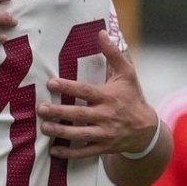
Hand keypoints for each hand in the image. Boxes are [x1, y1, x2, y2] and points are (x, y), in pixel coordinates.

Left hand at [38, 30, 158, 158]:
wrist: (146, 130)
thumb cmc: (132, 97)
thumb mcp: (127, 73)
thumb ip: (113, 53)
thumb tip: (101, 32)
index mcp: (109, 96)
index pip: (85, 91)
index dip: (68, 87)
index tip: (51, 83)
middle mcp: (106, 116)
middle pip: (79, 114)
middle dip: (59, 112)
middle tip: (40, 109)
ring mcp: (104, 134)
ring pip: (79, 134)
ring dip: (60, 132)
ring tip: (44, 127)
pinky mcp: (103, 147)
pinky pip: (84, 152)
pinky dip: (68, 153)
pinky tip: (53, 151)